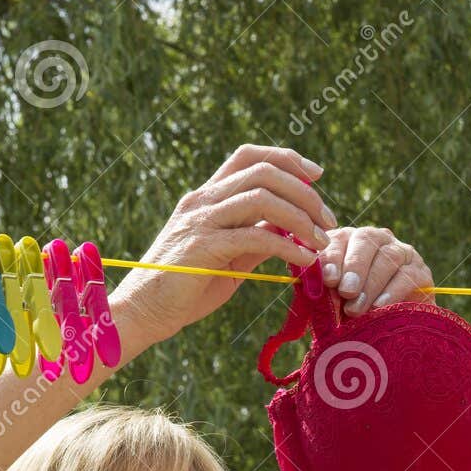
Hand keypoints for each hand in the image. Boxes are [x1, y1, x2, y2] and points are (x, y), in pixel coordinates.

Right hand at [108, 143, 337, 347]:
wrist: (142, 313)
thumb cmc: (184, 288)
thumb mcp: (227, 257)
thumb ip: (255, 237)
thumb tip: (290, 228)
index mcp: (206, 197)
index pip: (249, 157)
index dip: (287, 158)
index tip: (317, 177)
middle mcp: (202, 201)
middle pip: (263, 171)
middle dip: (305, 192)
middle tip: (328, 220)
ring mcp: (201, 222)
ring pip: (262, 197)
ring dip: (301, 217)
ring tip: (321, 242)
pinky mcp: (203, 249)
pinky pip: (255, 237)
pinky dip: (288, 246)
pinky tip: (304, 260)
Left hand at [318, 226, 434, 314]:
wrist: (386, 334)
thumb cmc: (349, 314)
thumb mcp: (329, 302)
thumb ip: (319, 291)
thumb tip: (309, 286)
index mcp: (348, 241)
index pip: (339, 239)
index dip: (332, 257)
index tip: (327, 279)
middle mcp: (376, 240)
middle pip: (366, 240)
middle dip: (354, 266)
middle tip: (345, 291)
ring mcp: (401, 253)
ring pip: (388, 257)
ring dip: (371, 284)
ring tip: (356, 309)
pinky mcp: (421, 271)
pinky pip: (408, 275)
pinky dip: (392, 291)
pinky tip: (379, 306)